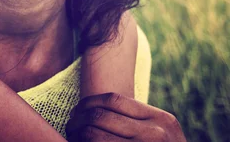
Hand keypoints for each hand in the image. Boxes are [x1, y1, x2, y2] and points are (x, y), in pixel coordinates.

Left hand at [66, 93, 185, 141]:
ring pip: (93, 135)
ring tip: (72, 135)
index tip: (79, 108)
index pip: (113, 99)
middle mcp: (155, 134)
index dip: (90, 102)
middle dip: (78, 118)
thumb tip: (96, 107)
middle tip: (71, 123)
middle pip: (99, 116)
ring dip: (76, 133)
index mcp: (161, 119)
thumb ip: (140, 120)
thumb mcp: (163, 133)